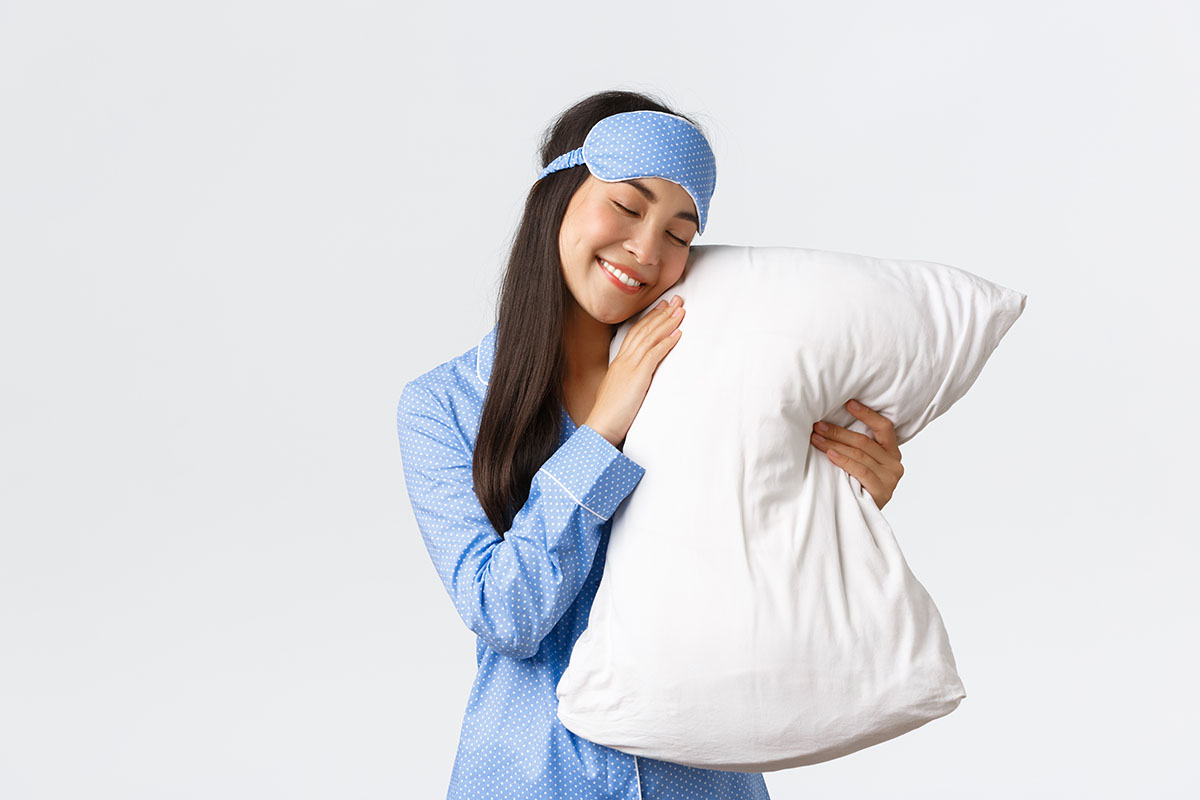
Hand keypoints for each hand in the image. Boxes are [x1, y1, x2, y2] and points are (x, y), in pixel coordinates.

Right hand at [584, 295, 684, 446]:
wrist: (600, 426)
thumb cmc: (609, 414)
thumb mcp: (619, 391)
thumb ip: (629, 380)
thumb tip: (638, 378)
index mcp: (619, 363)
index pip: (635, 334)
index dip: (650, 319)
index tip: (662, 308)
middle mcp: (623, 360)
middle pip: (644, 330)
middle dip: (661, 314)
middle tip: (676, 300)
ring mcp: (629, 367)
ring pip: (650, 338)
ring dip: (667, 323)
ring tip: (681, 311)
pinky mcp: (637, 376)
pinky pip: (654, 354)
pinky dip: (666, 342)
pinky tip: (678, 334)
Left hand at [810, 399, 903, 509]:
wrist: (861, 516)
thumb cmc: (856, 485)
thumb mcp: (860, 462)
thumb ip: (857, 446)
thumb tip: (829, 423)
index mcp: (892, 452)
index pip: (884, 427)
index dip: (867, 414)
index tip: (848, 403)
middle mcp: (895, 463)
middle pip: (864, 441)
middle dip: (838, 431)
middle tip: (818, 425)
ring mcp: (890, 478)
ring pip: (860, 454)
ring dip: (834, 444)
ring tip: (816, 437)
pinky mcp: (883, 491)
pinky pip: (861, 471)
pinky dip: (843, 460)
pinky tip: (829, 454)